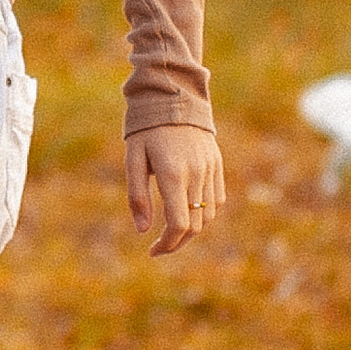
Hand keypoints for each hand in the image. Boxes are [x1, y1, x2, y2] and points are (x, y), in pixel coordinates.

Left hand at [126, 124, 225, 255]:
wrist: (174, 97)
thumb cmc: (146, 129)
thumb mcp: (133, 159)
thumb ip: (137, 196)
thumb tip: (142, 230)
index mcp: (173, 175)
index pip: (179, 224)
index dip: (167, 244)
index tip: (152, 252)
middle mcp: (196, 174)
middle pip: (196, 226)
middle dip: (177, 242)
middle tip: (159, 247)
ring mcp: (210, 170)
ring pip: (209, 215)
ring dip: (192, 230)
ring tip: (172, 232)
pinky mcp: (217, 165)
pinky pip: (217, 199)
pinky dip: (205, 213)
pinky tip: (188, 212)